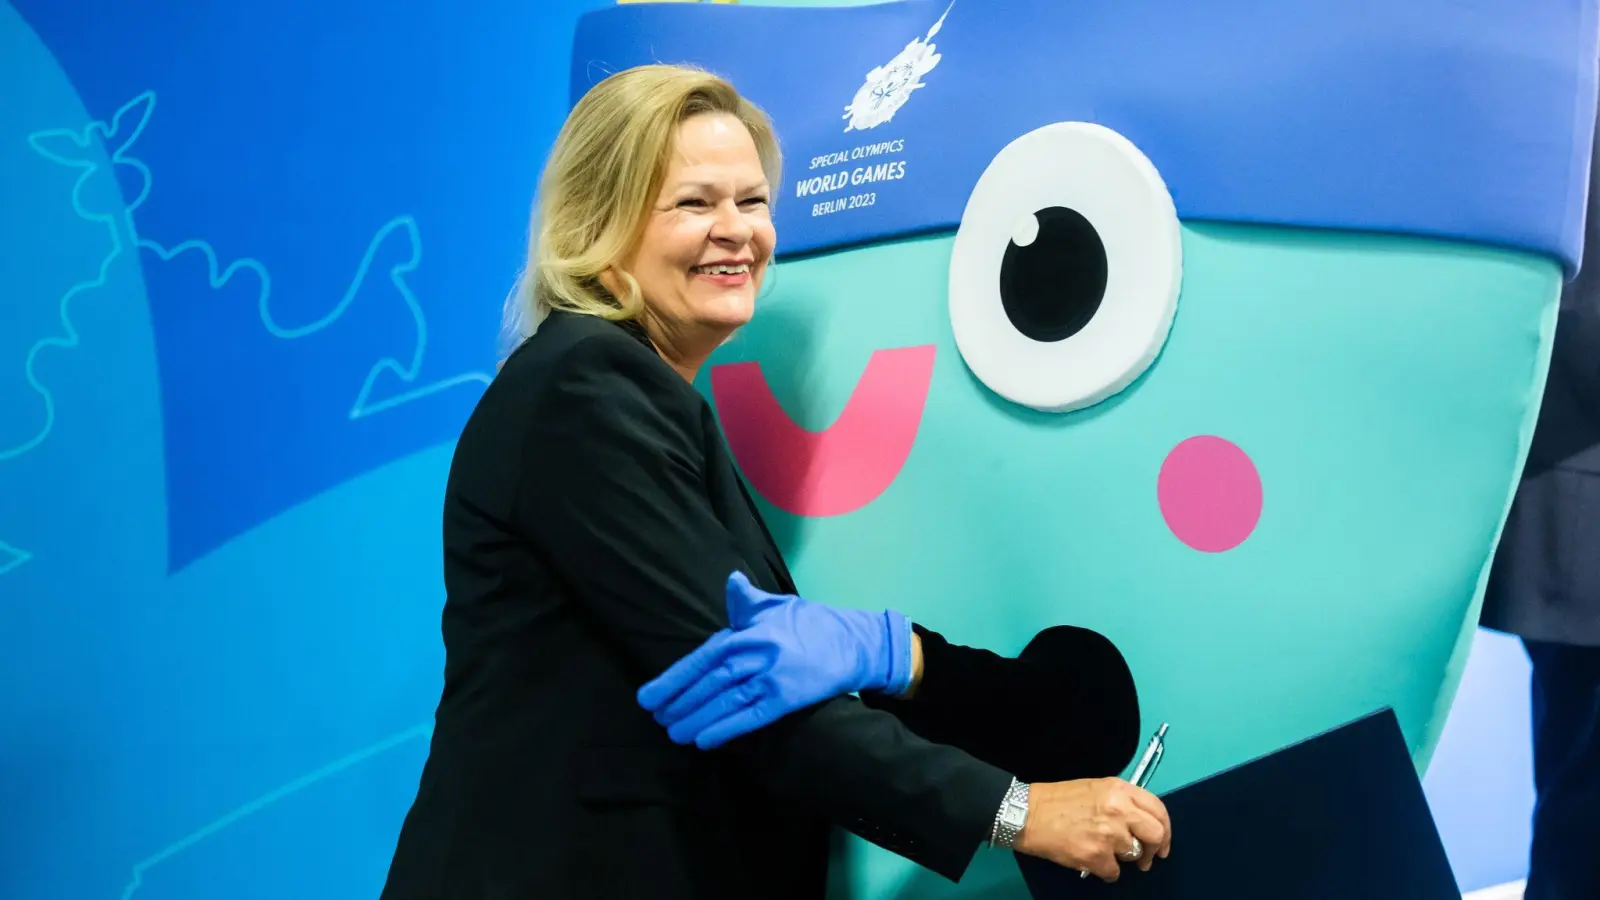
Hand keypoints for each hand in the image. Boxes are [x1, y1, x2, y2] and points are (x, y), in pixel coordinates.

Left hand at [636, 571, 914, 748]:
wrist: (852, 642)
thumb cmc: (809, 624)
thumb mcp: (775, 606)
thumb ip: (746, 600)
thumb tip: (732, 581)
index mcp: (748, 632)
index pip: (702, 657)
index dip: (674, 678)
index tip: (648, 697)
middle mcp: (757, 654)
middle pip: (710, 682)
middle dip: (680, 702)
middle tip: (657, 718)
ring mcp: (772, 678)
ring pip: (726, 702)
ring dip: (697, 719)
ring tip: (675, 734)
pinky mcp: (788, 699)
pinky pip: (752, 718)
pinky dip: (728, 730)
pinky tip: (706, 741)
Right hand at [1014, 778, 1171, 881]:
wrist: (1027, 814)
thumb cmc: (1058, 801)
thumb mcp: (1096, 789)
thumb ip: (1122, 801)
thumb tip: (1140, 822)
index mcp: (1120, 789)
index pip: (1158, 809)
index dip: (1165, 829)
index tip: (1162, 842)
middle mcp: (1119, 810)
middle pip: (1155, 834)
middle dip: (1154, 850)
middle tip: (1146, 858)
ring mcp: (1109, 834)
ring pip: (1134, 855)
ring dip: (1122, 858)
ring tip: (1104, 852)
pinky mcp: (1096, 855)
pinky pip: (1114, 872)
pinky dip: (1105, 870)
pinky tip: (1091, 861)